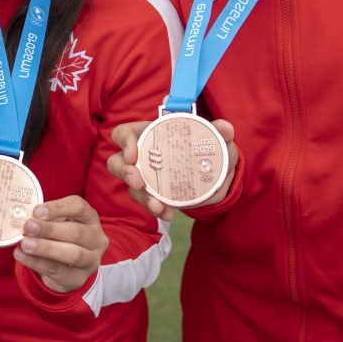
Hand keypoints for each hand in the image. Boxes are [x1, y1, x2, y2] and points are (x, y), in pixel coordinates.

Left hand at [12, 195, 108, 293]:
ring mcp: (91, 260)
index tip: (37, 211)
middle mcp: (96, 239)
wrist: (67, 267)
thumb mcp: (57, 222)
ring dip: (46, 248)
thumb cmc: (60, 236)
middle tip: (28, 227)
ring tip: (25, 244)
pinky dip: (37, 263)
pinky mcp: (79, 278)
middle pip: (76, 232)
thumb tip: (26, 217)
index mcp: (90, 218)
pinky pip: (58, 271)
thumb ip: (45, 218)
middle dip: (49, 230)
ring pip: (72, 254)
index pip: (78, 207)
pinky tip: (22, 256)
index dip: (58, 208)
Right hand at [106, 119, 237, 220]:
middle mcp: (140, 156)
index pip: (123, 133)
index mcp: (148, 134)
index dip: (124, 142)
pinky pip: (147, 202)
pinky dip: (157, 209)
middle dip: (125, 173)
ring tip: (157, 205)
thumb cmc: (205, 148)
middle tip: (138, 182)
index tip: (134, 154)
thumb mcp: (215, 139)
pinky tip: (169, 214)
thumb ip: (219, 131)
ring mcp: (144, 176)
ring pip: (130, 187)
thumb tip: (225, 127)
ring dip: (141, 197)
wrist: (212, 175)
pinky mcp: (152, 194)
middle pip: (117, 162)